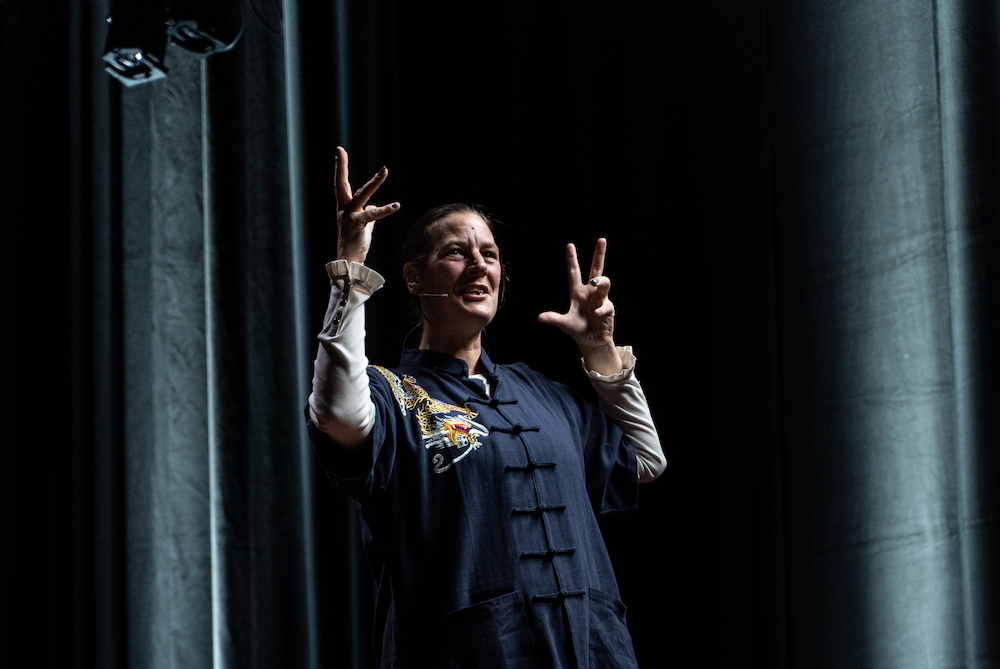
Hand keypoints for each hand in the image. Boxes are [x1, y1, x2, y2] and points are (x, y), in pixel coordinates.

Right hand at [335, 146, 399, 263]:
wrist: (349, 261)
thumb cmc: (355, 243)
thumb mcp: (362, 225)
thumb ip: (367, 213)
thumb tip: (374, 207)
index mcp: (343, 208)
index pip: (340, 184)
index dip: (339, 168)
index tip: (338, 153)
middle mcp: (343, 209)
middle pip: (341, 184)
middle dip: (340, 166)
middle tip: (339, 150)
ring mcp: (350, 216)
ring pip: (362, 195)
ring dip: (374, 183)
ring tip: (384, 171)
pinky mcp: (359, 225)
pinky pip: (374, 215)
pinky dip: (386, 209)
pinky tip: (396, 205)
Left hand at [538, 238, 623, 375]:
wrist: (592, 341)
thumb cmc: (578, 330)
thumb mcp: (564, 324)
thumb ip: (553, 319)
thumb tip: (539, 317)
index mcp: (577, 292)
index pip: (574, 272)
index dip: (572, 259)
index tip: (569, 245)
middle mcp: (589, 292)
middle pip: (596, 269)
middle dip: (599, 254)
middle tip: (601, 240)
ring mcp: (600, 298)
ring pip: (604, 283)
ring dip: (601, 281)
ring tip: (594, 283)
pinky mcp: (608, 308)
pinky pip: (606, 305)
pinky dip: (601, 309)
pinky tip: (596, 315)